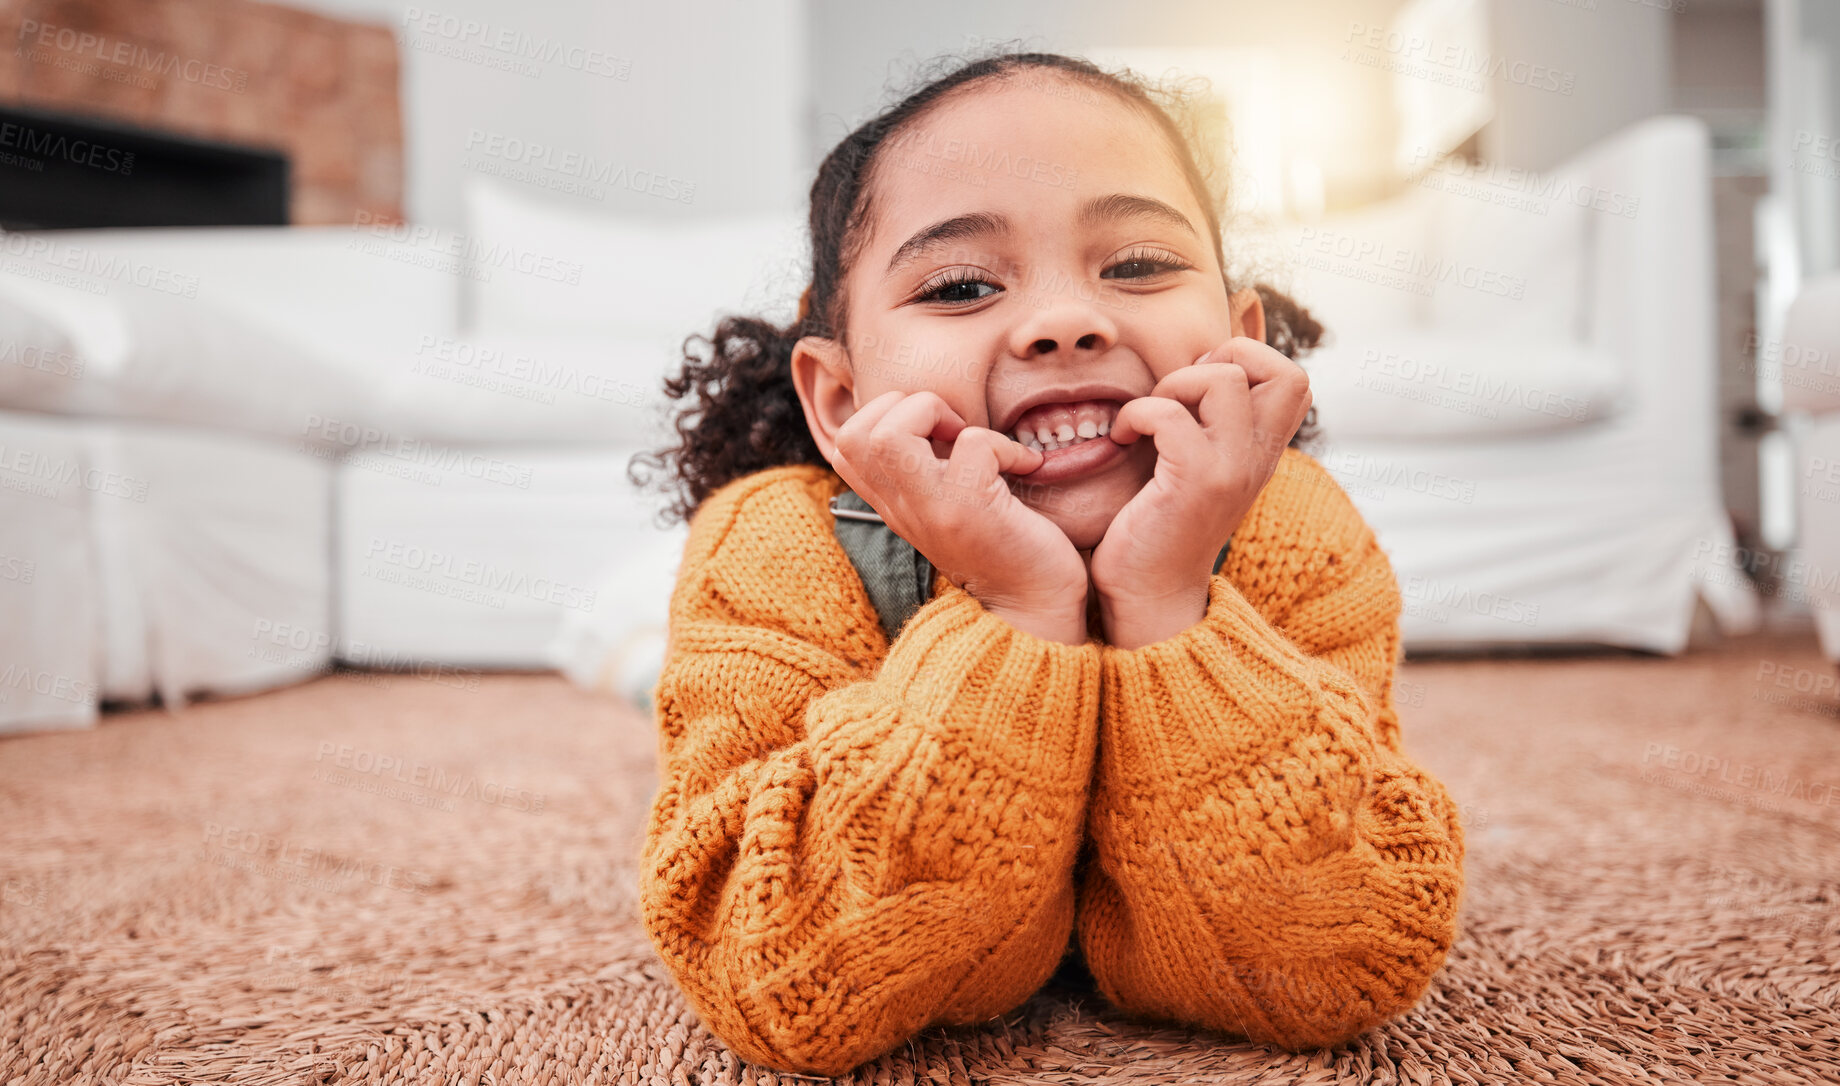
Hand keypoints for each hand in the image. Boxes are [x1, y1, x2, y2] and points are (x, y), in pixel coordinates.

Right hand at [830, 390, 1090, 644]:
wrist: (1035, 610)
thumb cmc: (1005, 549)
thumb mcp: (949, 504)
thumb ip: (928, 469)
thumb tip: (935, 411)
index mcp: (893, 502)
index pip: (844, 443)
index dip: (885, 414)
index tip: (935, 431)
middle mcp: (901, 507)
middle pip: (853, 433)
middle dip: (907, 404)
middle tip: (952, 428)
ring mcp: (931, 510)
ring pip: (889, 435)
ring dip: (936, 412)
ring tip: (971, 438)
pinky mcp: (970, 511)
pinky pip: (973, 443)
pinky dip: (1006, 444)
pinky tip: (1025, 466)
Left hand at [1088, 337, 1311, 649]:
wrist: (1149, 596)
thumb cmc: (1159, 526)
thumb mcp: (1200, 469)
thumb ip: (1211, 426)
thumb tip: (1197, 367)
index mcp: (1262, 453)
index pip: (1295, 379)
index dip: (1246, 361)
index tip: (1198, 389)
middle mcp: (1258, 460)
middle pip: (1284, 371)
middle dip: (1223, 359)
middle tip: (1180, 393)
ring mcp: (1230, 471)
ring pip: (1225, 380)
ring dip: (1175, 383)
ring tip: (1149, 416)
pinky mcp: (1194, 484)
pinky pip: (1169, 415)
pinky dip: (1137, 413)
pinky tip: (1122, 437)